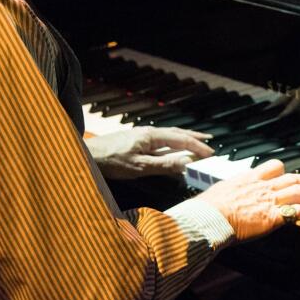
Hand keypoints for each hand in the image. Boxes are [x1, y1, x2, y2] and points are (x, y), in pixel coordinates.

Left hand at [85, 126, 213, 179]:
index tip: (210, 153)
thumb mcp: (140, 167)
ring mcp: (142, 136)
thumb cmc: (111, 161)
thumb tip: (185, 164)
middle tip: (209, 141)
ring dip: (184, 139)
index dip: (197, 147)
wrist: (88, 155)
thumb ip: (163, 166)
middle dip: (194, 138)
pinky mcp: (136, 141)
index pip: (181, 140)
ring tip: (195, 142)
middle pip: (177, 134)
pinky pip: (160, 141)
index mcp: (152, 136)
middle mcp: (149, 133)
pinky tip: (172, 149)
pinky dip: (172, 144)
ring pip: (169, 136)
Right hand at [194, 159, 299, 241]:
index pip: (273, 168)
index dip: (285, 171)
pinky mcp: (272, 217)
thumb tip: (225, 195)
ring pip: (299, 192)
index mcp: (250, 179)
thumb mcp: (220, 191)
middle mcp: (263, 187)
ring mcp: (269, 201)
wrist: (210, 216)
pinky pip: (296, 212)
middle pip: (292, 179)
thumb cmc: (209, 206)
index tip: (293, 173)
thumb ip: (230, 192)